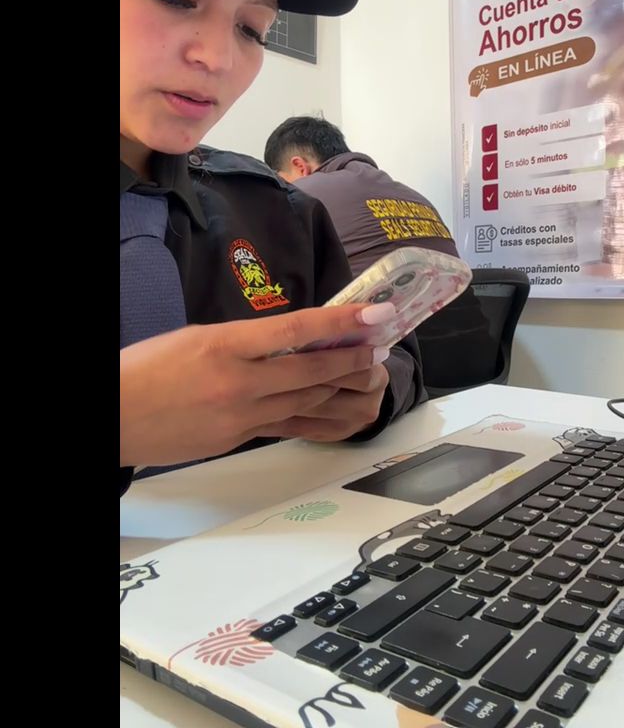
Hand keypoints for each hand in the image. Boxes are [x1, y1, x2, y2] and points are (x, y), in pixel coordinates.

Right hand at [120, 302, 393, 465]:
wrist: (112, 416)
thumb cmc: (146, 369)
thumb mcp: (198, 337)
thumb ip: (247, 339)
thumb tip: (293, 341)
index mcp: (226, 344)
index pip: (297, 329)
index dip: (342, 321)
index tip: (374, 313)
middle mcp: (240, 382)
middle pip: (312, 370)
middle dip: (353, 358)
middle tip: (382, 346)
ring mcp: (241, 416)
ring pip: (308, 401)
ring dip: (345, 388)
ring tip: (372, 376)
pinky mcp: (239, 439)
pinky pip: (290, 426)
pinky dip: (321, 417)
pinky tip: (344, 411)